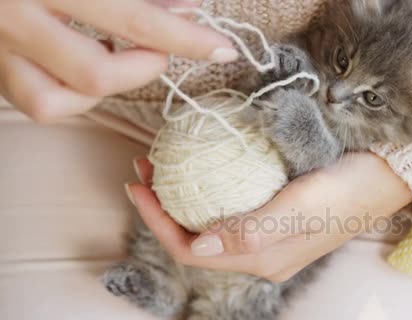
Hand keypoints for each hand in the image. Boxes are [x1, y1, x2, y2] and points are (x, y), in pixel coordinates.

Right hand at [0, 0, 237, 121]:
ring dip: (104, 87)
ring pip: (55, 101)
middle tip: (164, 46)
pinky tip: (86, 64)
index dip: (183, 36)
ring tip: (121, 54)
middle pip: (96, 73)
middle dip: (145, 66)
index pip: (131, 17)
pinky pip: (34, 100)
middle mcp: (12, 16)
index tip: (220, 45)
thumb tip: (187, 5)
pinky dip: (72, 93)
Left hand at [126, 153, 411, 282]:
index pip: (192, 250)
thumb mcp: (300, 206)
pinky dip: (209, 191)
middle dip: (164, 208)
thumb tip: (197, 247)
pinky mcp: (280, 216)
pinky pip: (231, 210)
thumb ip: (250, 230)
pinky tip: (206, 169)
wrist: (388, 175)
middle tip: (147, 168)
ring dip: (184, 198)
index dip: (157, 222)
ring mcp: (271, 236)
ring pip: (212, 224)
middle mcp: (262, 253)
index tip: (138, 184)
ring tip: (167, 165)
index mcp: (262, 257)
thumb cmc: (347, 188)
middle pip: (198, 238)